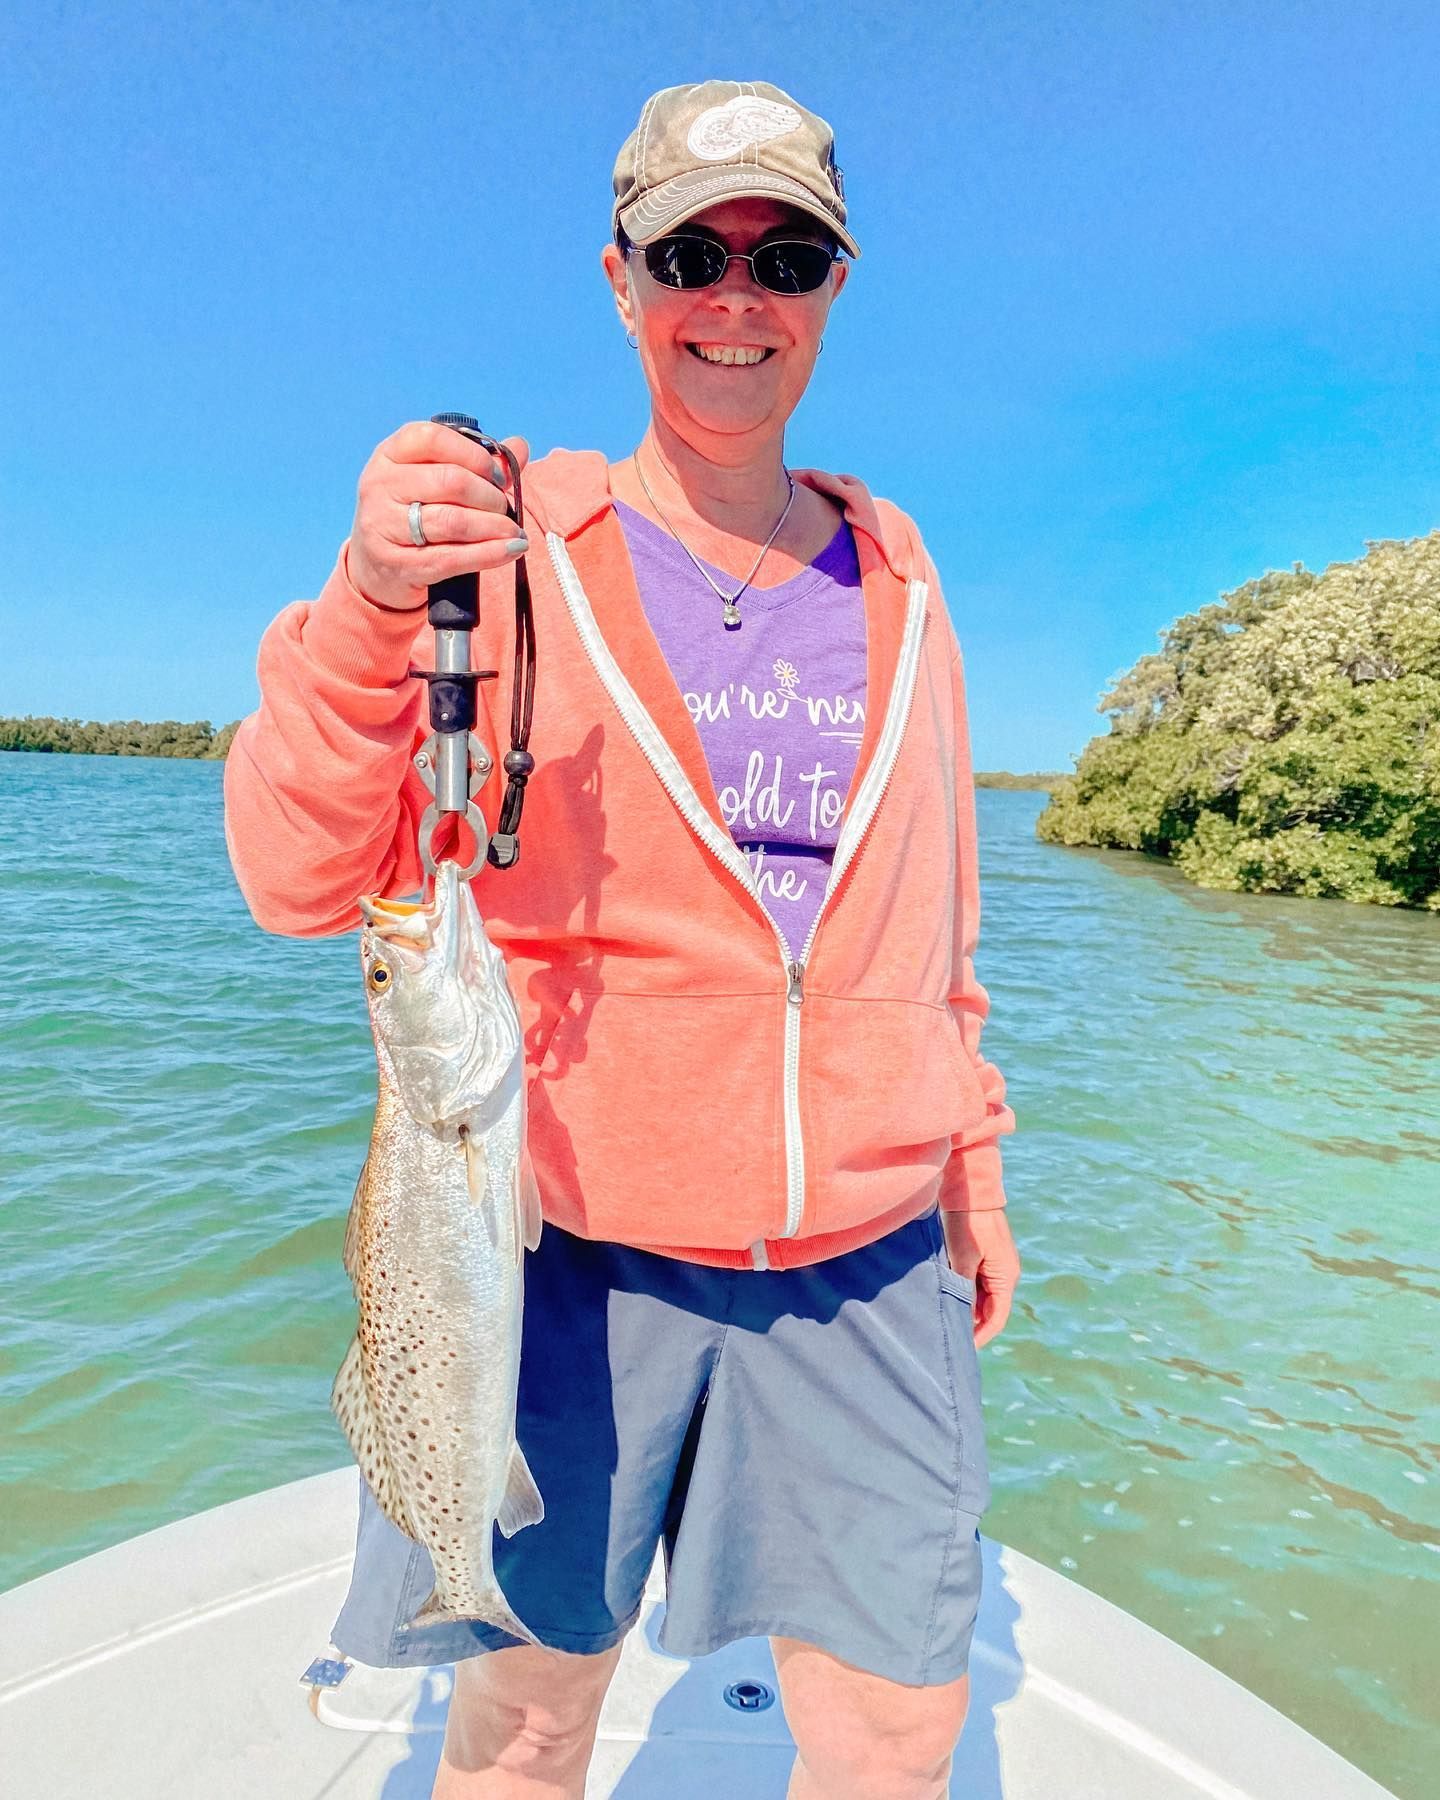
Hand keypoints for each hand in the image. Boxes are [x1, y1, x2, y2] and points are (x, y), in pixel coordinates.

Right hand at [346, 420, 531, 612]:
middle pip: (450, 481)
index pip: (434, 439)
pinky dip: (488, 554)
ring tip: (514, 532)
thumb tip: (520, 446)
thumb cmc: (416, 512)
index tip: (497, 474)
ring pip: (452, 521)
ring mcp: (383, 526)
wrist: (377, 566)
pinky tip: (510, 551)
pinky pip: (451, 559)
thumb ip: (477, 463)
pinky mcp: (397, 564)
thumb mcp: (436, 480)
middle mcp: (380, 485)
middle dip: (489, 495)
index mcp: (390, 454)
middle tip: (505, 508)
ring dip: (494, 527)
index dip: (474, 454)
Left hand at [940, 1208, 1018, 1348]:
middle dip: (973, 1324)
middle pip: (990, 1310)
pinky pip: (978, 1283)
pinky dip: (965, 1293)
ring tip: (946, 1321)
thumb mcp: (963, 1258)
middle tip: (950, 1337)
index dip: (981, 1335)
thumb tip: (962, 1317)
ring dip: (967, 1308)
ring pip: (983, 1297)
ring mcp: (997, 1265)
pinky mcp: (986, 1257)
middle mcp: (1006, 1274)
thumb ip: (963, 1289)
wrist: (971, 1189)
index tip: (964, 1348)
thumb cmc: (967, 1223)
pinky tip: (948, 1298)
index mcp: (1006, 1276)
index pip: (997, 1317)